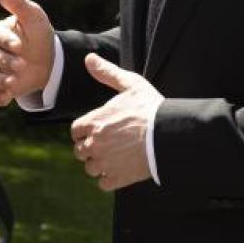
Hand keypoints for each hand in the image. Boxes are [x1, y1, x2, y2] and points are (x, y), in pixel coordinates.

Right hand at [0, 0, 54, 105]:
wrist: (50, 60)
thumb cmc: (38, 34)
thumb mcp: (32, 15)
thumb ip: (15, 1)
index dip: (6, 41)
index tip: (20, 46)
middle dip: (5, 62)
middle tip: (22, 65)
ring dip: (1, 79)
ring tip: (15, 81)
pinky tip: (8, 97)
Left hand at [70, 53, 162, 190]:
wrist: (168, 134)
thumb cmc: (150, 108)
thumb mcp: (129, 84)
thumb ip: (107, 72)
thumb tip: (89, 58)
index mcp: (94, 122)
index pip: (75, 131)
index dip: (85, 131)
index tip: (97, 130)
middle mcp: (94, 144)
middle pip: (80, 151)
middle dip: (90, 148)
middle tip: (107, 144)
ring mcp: (105, 163)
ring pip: (90, 168)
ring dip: (98, 164)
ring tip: (114, 157)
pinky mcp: (118, 178)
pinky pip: (103, 183)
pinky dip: (109, 179)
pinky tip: (120, 170)